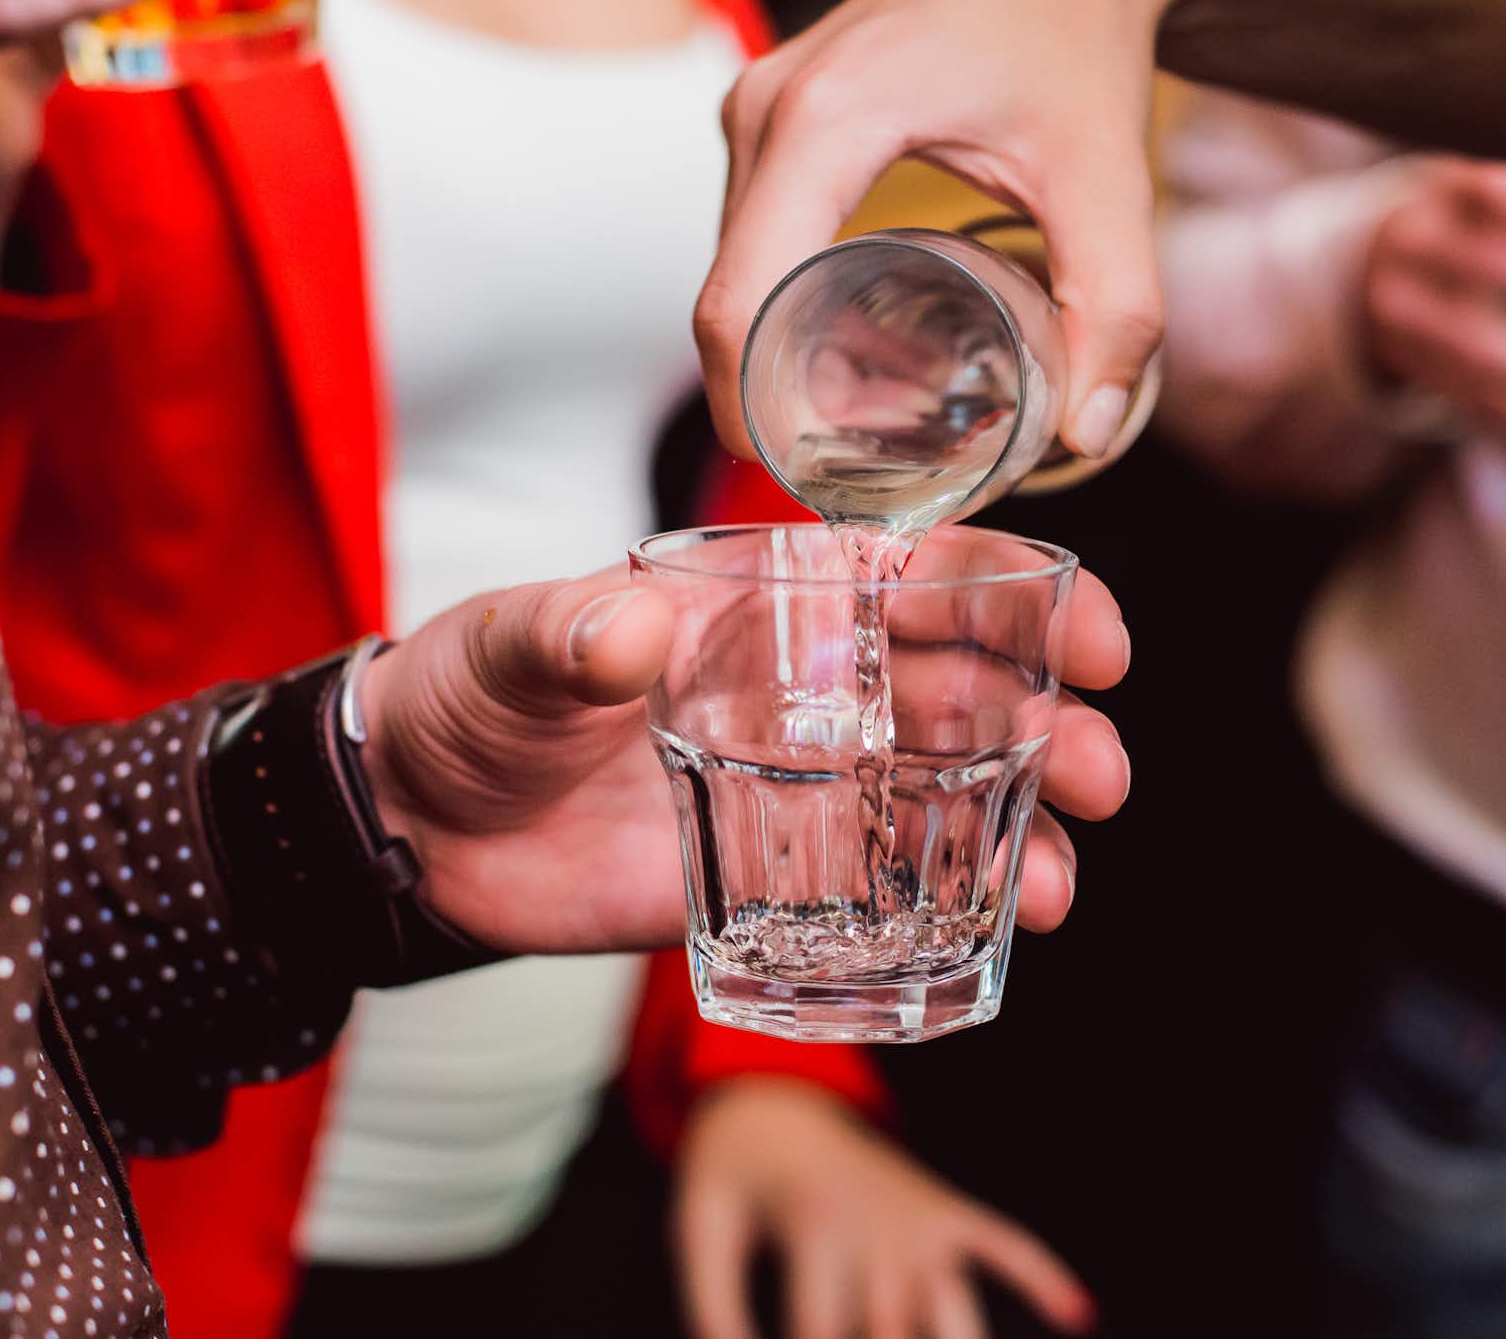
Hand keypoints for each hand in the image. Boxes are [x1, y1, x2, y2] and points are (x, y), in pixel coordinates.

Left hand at [356, 563, 1131, 955]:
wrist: (407, 825)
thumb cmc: (461, 697)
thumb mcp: (506, 650)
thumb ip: (566, 636)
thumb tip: (632, 631)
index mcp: (764, 602)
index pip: (912, 576)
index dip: (1015, 594)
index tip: (1091, 634)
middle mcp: (803, 688)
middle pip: (961, 691)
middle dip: (1049, 724)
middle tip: (1098, 772)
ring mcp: (796, 786)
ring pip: (944, 795)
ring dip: (1020, 827)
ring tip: (1056, 879)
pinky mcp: (769, 878)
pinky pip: (882, 893)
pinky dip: (948, 909)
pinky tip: (998, 931)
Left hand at [674, 1080, 1096, 1338]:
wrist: (774, 1096)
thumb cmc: (732, 1173)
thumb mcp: (701, 1229)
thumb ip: (713, 1307)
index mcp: (816, 1225)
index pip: (820, 1333)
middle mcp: (882, 1225)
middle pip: (895, 1337)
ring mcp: (922, 1219)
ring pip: (957, 1311)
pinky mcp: (947, 1212)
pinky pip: (1005, 1242)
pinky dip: (1043, 1275)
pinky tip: (1077, 1315)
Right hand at [696, 0, 1220, 465]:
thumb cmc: (1078, 37)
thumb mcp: (1109, 180)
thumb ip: (1115, 309)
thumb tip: (1090, 432)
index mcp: (827, 120)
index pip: (741, 298)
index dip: (753, 410)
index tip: (805, 480)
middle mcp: (768, 106)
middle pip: (728, 296)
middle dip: (772, 397)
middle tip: (851, 470)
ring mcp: (758, 104)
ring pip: (733, 268)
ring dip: (775, 352)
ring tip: (861, 418)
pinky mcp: (770, 111)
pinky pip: (750, 230)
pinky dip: (783, 299)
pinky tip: (847, 347)